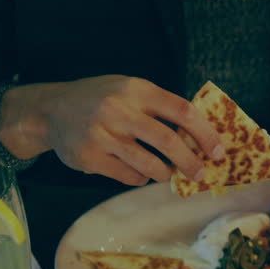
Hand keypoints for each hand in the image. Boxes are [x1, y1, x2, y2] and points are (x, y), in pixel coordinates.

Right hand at [0, 75, 221, 184]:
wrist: (51, 110)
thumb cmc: (102, 100)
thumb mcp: (130, 90)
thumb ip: (160, 107)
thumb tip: (202, 137)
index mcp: (136, 90)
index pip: (181, 110)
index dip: (205, 133)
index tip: (218, 151)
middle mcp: (118, 110)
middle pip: (168, 141)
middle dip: (191, 162)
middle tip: (201, 174)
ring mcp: (102, 135)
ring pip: (149, 165)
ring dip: (165, 174)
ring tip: (168, 174)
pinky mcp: (89, 157)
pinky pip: (129, 176)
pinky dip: (141, 179)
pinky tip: (139, 173)